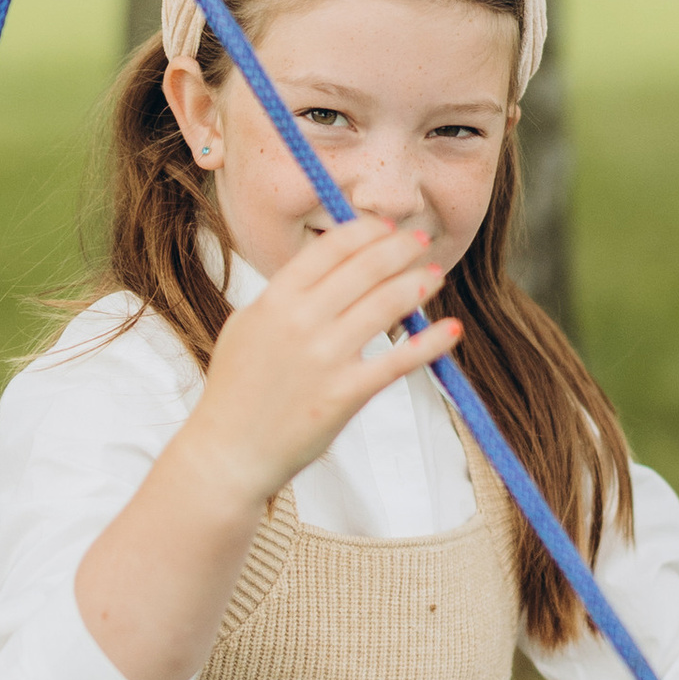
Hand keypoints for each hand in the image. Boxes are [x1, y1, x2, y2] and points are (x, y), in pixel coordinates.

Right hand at [189, 214, 458, 510]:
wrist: (228, 453)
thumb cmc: (236, 390)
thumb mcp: (247, 326)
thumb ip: (283, 295)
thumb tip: (326, 267)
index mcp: (274, 300)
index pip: (331, 248)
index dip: (365, 231)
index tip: (386, 226)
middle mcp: (300, 322)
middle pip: (365, 267)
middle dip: (399, 247)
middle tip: (420, 239)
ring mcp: (325, 358)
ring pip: (387, 304)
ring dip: (418, 283)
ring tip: (435, 274)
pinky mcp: (346, 394)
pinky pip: (399, 360)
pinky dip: (431, 342)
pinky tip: (450, 329)